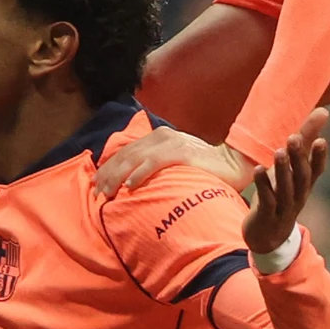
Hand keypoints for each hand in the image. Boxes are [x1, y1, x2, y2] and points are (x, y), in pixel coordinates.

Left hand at [94, 128, 251, 196]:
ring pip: (135, 158)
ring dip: (118, 176)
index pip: (126, 151)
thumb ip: (155, 165)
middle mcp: (162, 136)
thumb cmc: (204, 168)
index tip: (95, 183)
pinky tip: (129, 187)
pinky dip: (140, 174)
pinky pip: (155, 163)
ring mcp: (172, 143)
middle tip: (97, 192)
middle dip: (108, 174)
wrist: (234, 164)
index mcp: (159, 136)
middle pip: (126, 154)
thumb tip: (132, 182)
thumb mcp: (175, 162)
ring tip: (107, 192)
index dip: (108, 167)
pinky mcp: (182, 153)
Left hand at [242, 110, 329, 253]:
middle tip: (294, 137)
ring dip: (282, 170)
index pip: (316, 170)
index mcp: (304, 185)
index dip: (319, 157)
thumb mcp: (293, 169)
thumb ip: (306, 141)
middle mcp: (298, 196)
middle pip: (301, 177)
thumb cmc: (282, 195)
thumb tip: (322, 112)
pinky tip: (257, 170)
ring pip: (285, 189)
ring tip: (279, 151)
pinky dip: (263, 185)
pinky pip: (267, 200)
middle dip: (299, 158)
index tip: (322, 140)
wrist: (268, 236)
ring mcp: (283, 208)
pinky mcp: (267, 216)